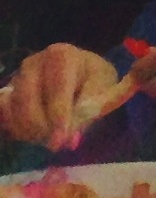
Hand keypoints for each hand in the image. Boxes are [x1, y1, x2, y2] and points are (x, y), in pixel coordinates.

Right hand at [0, 44, 119, 151]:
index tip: (62, 137)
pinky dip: (16, 129)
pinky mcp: (6, 93)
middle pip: (27, 100)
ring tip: (48, 137)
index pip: (56, 87)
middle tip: (56, 142)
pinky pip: (3, 115)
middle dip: (42, 127)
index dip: (58, 114)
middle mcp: (33, 63)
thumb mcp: (103, 88)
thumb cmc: (93, 79)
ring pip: (13, 110)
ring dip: (29, 131)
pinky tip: (33, 133)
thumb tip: (69, 138)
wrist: (80, 74)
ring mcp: (16, 78)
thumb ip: (89, 110)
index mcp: (61, 55)